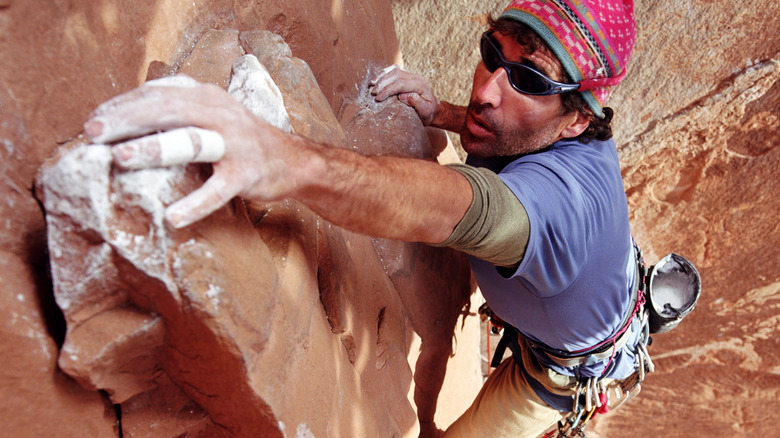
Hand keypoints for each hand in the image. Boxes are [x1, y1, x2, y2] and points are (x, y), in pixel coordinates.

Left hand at [84, 74, 297, 228]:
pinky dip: (195, 204)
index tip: (93, 120)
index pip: (158, 93)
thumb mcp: (211, 114)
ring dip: (154, 148)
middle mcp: (220, 113)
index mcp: (206, 96)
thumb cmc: (242, 140)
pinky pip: (217, 190)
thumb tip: (123, 122)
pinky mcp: (246, 174)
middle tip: (92, 133)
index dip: (123, 104)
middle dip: (126, 119)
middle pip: (167, 110)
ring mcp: (234, 143)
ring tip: (121, 158)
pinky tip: (173, 217)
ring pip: (190, 142)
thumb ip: (177, 111)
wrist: (293, 161)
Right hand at [370, 65, 439, 125]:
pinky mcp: (406, 76)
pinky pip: (394, 70)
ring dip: (381, 77)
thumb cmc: (429, 112)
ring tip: (372, 85)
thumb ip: (417, 103)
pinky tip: (377, 79)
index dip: (387, 90)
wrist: (434, 109)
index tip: (378, 98)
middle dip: (382, 83)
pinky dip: (384, 73)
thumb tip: (402, 96)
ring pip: (393, 71)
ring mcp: (410, 75)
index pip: (400, 84)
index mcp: (419, 84)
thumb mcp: (426, 111)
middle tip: (373, 93)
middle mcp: (415, 77)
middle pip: (395, 75)